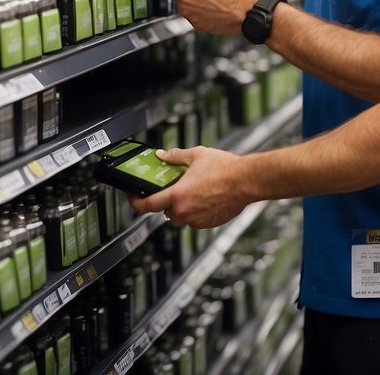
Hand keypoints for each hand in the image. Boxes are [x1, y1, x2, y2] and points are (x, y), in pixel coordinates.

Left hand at [127, 146, 251, 228]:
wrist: (246, 181)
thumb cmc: (225, 169)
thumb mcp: (196, 155)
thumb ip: (175, 157)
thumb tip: (162, 155)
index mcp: (178, 195)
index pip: (147, 205)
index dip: (135, 202)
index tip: (133, 197)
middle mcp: (185, 211)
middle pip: (164, 212)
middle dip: (166, 202)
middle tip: (173, 189)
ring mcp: (197, 220)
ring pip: (180, 218)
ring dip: (181, 208)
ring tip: (192, 192)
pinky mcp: (208, 224)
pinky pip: (195, 220)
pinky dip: (195, 212)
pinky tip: (204, 198)